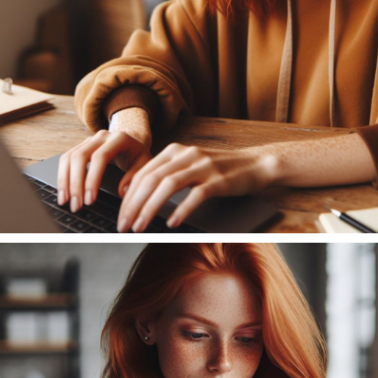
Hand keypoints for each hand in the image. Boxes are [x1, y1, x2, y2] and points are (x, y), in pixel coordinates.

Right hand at [56, 128, 151, 213]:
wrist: (132, 140)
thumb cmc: (138, 154)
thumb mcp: (144, 163)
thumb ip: (134, 176)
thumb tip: (123, 193)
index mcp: (119, 139)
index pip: (100, 157)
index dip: (93, 179)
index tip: (90, 200)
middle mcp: (100, 137)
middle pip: (80, 157)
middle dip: (75, 184)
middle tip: (76, 205)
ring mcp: (88, 140)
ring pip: (68, 158)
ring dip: (65, 181)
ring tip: (65, 201)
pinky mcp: (80, 146)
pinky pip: (66, 160)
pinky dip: (62, 176)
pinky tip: (63, 191)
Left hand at [116, 143, 278, 231]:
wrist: (256, 164)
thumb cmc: (222, 170)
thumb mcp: (190, 166)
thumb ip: (167, 175)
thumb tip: (138, 197)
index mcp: (174, 151)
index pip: (142, 173)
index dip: (127, 196)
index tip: (120, 215)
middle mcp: (186, 155)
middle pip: (150, 180)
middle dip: (132, 205)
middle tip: (123, 225)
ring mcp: (203, 166)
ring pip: (167, 186)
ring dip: (149, 209)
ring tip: (140, 227)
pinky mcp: (219, 180)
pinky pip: (195, 195)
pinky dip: (180, 210)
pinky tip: (171, 223)